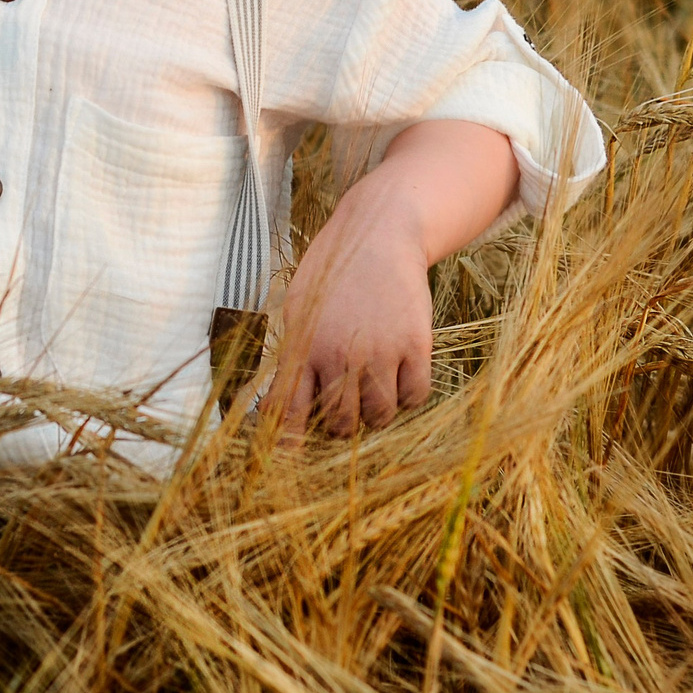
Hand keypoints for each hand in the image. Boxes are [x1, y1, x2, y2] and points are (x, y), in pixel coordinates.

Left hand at [276, 193, 434, 433]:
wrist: (380, 233)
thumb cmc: (333, 271)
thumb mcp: (299, 307)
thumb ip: (292, 355)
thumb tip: (276, 405)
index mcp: (303, 346)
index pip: (290, 410)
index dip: (290, 441)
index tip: (291, 459)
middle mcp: (339, 354)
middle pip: (341, 423)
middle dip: (342, 424)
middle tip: (347, 408)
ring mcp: (380, 351)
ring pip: (379, 416)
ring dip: (376, 411)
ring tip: (374, 388)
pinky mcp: (415, 345)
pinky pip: (415, 396)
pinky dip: (409, 395)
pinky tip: (401, 375)